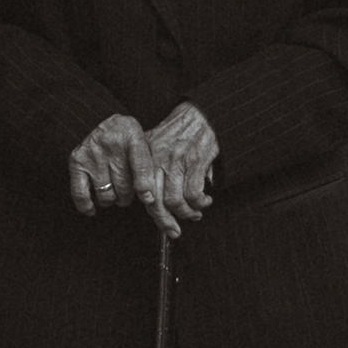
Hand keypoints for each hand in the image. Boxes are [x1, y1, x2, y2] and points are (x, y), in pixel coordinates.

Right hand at [67, 111, 155, 221]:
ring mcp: (92, 153)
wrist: (109, 124)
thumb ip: (149, 169)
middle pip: (124, 186)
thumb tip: (148, 199)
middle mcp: (111, 143)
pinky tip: (91, 209)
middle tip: (127, 188)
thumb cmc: (130, 140)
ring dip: (112, 198)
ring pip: (106, 193)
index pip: (140, 166)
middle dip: (128, 194)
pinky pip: (80, 191)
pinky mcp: (77, 160)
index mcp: (133, 135)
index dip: (144, 186)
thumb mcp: (146, 145)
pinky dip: (86, 204)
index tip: (148, 198)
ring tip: (114, 190)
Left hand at [138, 103, 219, 230]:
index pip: (142, 191)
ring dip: (187, 213)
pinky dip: (200, 202)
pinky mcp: (196, 162)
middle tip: (174, 231)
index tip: (160, 223)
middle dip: (166, 221)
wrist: (199, 115)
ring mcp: (177, 161)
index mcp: (146, 158)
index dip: (151, 212)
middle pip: (156, 201)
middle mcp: (158, 160)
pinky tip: (205, 202)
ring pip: (175, 200)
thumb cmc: (177, 132)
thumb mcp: (154, 145)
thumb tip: (151, 199)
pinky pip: (194, 193)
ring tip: (194, 214)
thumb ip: (149, 168)